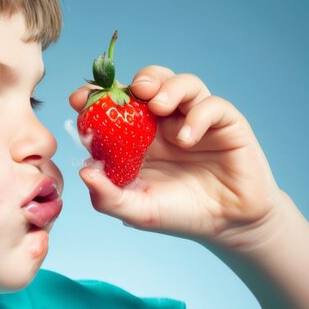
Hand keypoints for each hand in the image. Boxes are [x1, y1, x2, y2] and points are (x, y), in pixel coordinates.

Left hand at [69, 65, 285, 247]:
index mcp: (138, 137)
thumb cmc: (179, 214)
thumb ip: (109, 197)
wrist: (228, 226)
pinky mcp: (225, 123)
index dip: (97, 96)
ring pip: (182, 83)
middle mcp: (165, 122)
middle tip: (133, 90)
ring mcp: (195, 119)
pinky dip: (198, 114)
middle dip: (138, 81)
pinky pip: (213, 105)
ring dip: (168, 87)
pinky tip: (187, 138)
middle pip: (150, 82)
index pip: (115, 105)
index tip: (79, 99)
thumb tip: (84, 171)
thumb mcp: (137, 211)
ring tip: (159, 106)